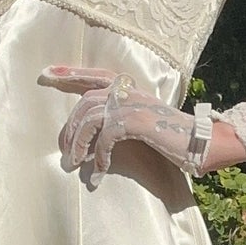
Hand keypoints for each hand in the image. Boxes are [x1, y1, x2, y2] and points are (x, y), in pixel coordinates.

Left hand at [38, 65, 207, 187]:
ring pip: (90, 117)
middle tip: (63, 147)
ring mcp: (132, 105)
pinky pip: (105, 137)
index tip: (46, 74)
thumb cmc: (173, 137)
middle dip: (69, 124)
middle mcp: (128, 93)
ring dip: (78, 143)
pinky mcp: (136, 121)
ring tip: (75, 162)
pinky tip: (98, 171)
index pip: (95, 76)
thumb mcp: (144, 121)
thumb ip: (122, 119)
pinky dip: (99, 156)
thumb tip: (96, 134)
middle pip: (86, 101)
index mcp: (130, 90)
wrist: (199, 142)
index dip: (70, 73)